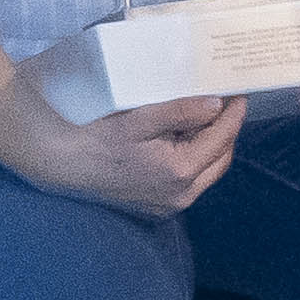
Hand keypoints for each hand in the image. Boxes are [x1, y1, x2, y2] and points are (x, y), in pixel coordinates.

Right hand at [26, 85, 241, 214]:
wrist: (60, 163)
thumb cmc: (96, 138)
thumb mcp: (139, 119)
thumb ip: (180, 112)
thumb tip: (216, 104)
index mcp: (179, 172)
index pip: (222, 139)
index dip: (234, 114)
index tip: (239, 94)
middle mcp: (180, 195)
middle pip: (221, 158)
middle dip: (226, 130)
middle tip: (226, 103)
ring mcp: (169, 204)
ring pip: (207, 171)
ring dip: (211, 145)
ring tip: (206, 118)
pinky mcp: (158, 206)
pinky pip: (190, 181)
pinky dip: (195, 159)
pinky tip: (184, 139)